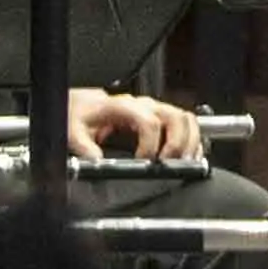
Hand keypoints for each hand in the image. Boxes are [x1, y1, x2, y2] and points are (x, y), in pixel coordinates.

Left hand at [73, 89, 203, 169]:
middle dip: (178, 143)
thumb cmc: (79, 114)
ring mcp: (155, 110)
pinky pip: (186, 125)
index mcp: (124, 106)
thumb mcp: (74, 131)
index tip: (143, 161)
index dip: (151, 144)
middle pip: (177, 117)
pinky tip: (189, 156)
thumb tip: (98, 163)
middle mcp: (144, 105)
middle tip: (169, 163)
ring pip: (186, 119)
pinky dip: (193, 141)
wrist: (80, 105)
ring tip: (184, 162)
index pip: (150, 121)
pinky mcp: (161, 118)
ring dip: (190, 141)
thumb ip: (85, 148)